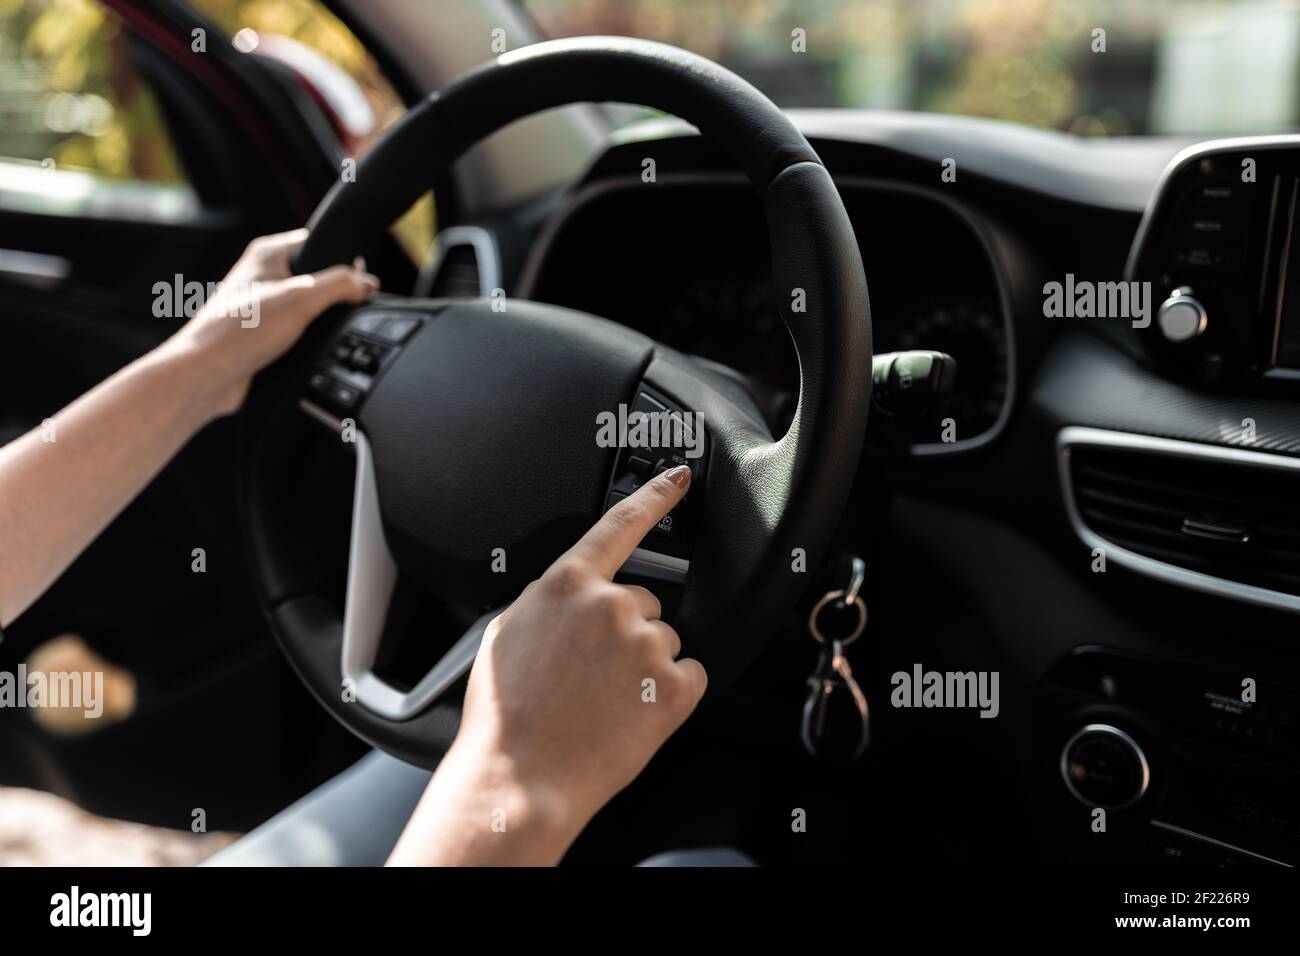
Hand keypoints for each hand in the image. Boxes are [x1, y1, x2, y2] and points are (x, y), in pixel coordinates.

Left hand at [164, 229, 378, 416]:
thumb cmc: (238, 332)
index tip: (357, 282)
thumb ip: (340, 285)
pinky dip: (308, 338)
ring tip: (313, 332)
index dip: (343, 260)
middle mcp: (263, 274)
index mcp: (268, 252)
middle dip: (333, 295)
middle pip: (317, 276)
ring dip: (320, 320)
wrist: (207, 375)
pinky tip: (305, 348)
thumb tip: (367, 282)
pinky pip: (298, 329)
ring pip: (309, 306)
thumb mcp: (302, 299)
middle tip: (333, 311)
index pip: (318, 242)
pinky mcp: (264, 332)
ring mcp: (263, 304)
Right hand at [388, 464, 706, 865]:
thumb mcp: (508, 633)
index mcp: (567, 585)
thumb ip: (550, 603)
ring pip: (663, 642)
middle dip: (625, 632)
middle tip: (591, 675)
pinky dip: (670, 695)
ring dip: (644, 666)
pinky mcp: (673, 687)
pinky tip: (632, 715)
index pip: (621, 524)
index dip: (655, 496)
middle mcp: (612, 605)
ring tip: (603, 702)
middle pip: (643, 603)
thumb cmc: (504, 715)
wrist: (519, 776)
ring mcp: (646, 645)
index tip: (679, 477)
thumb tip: (570, 602)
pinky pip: (689, 676)